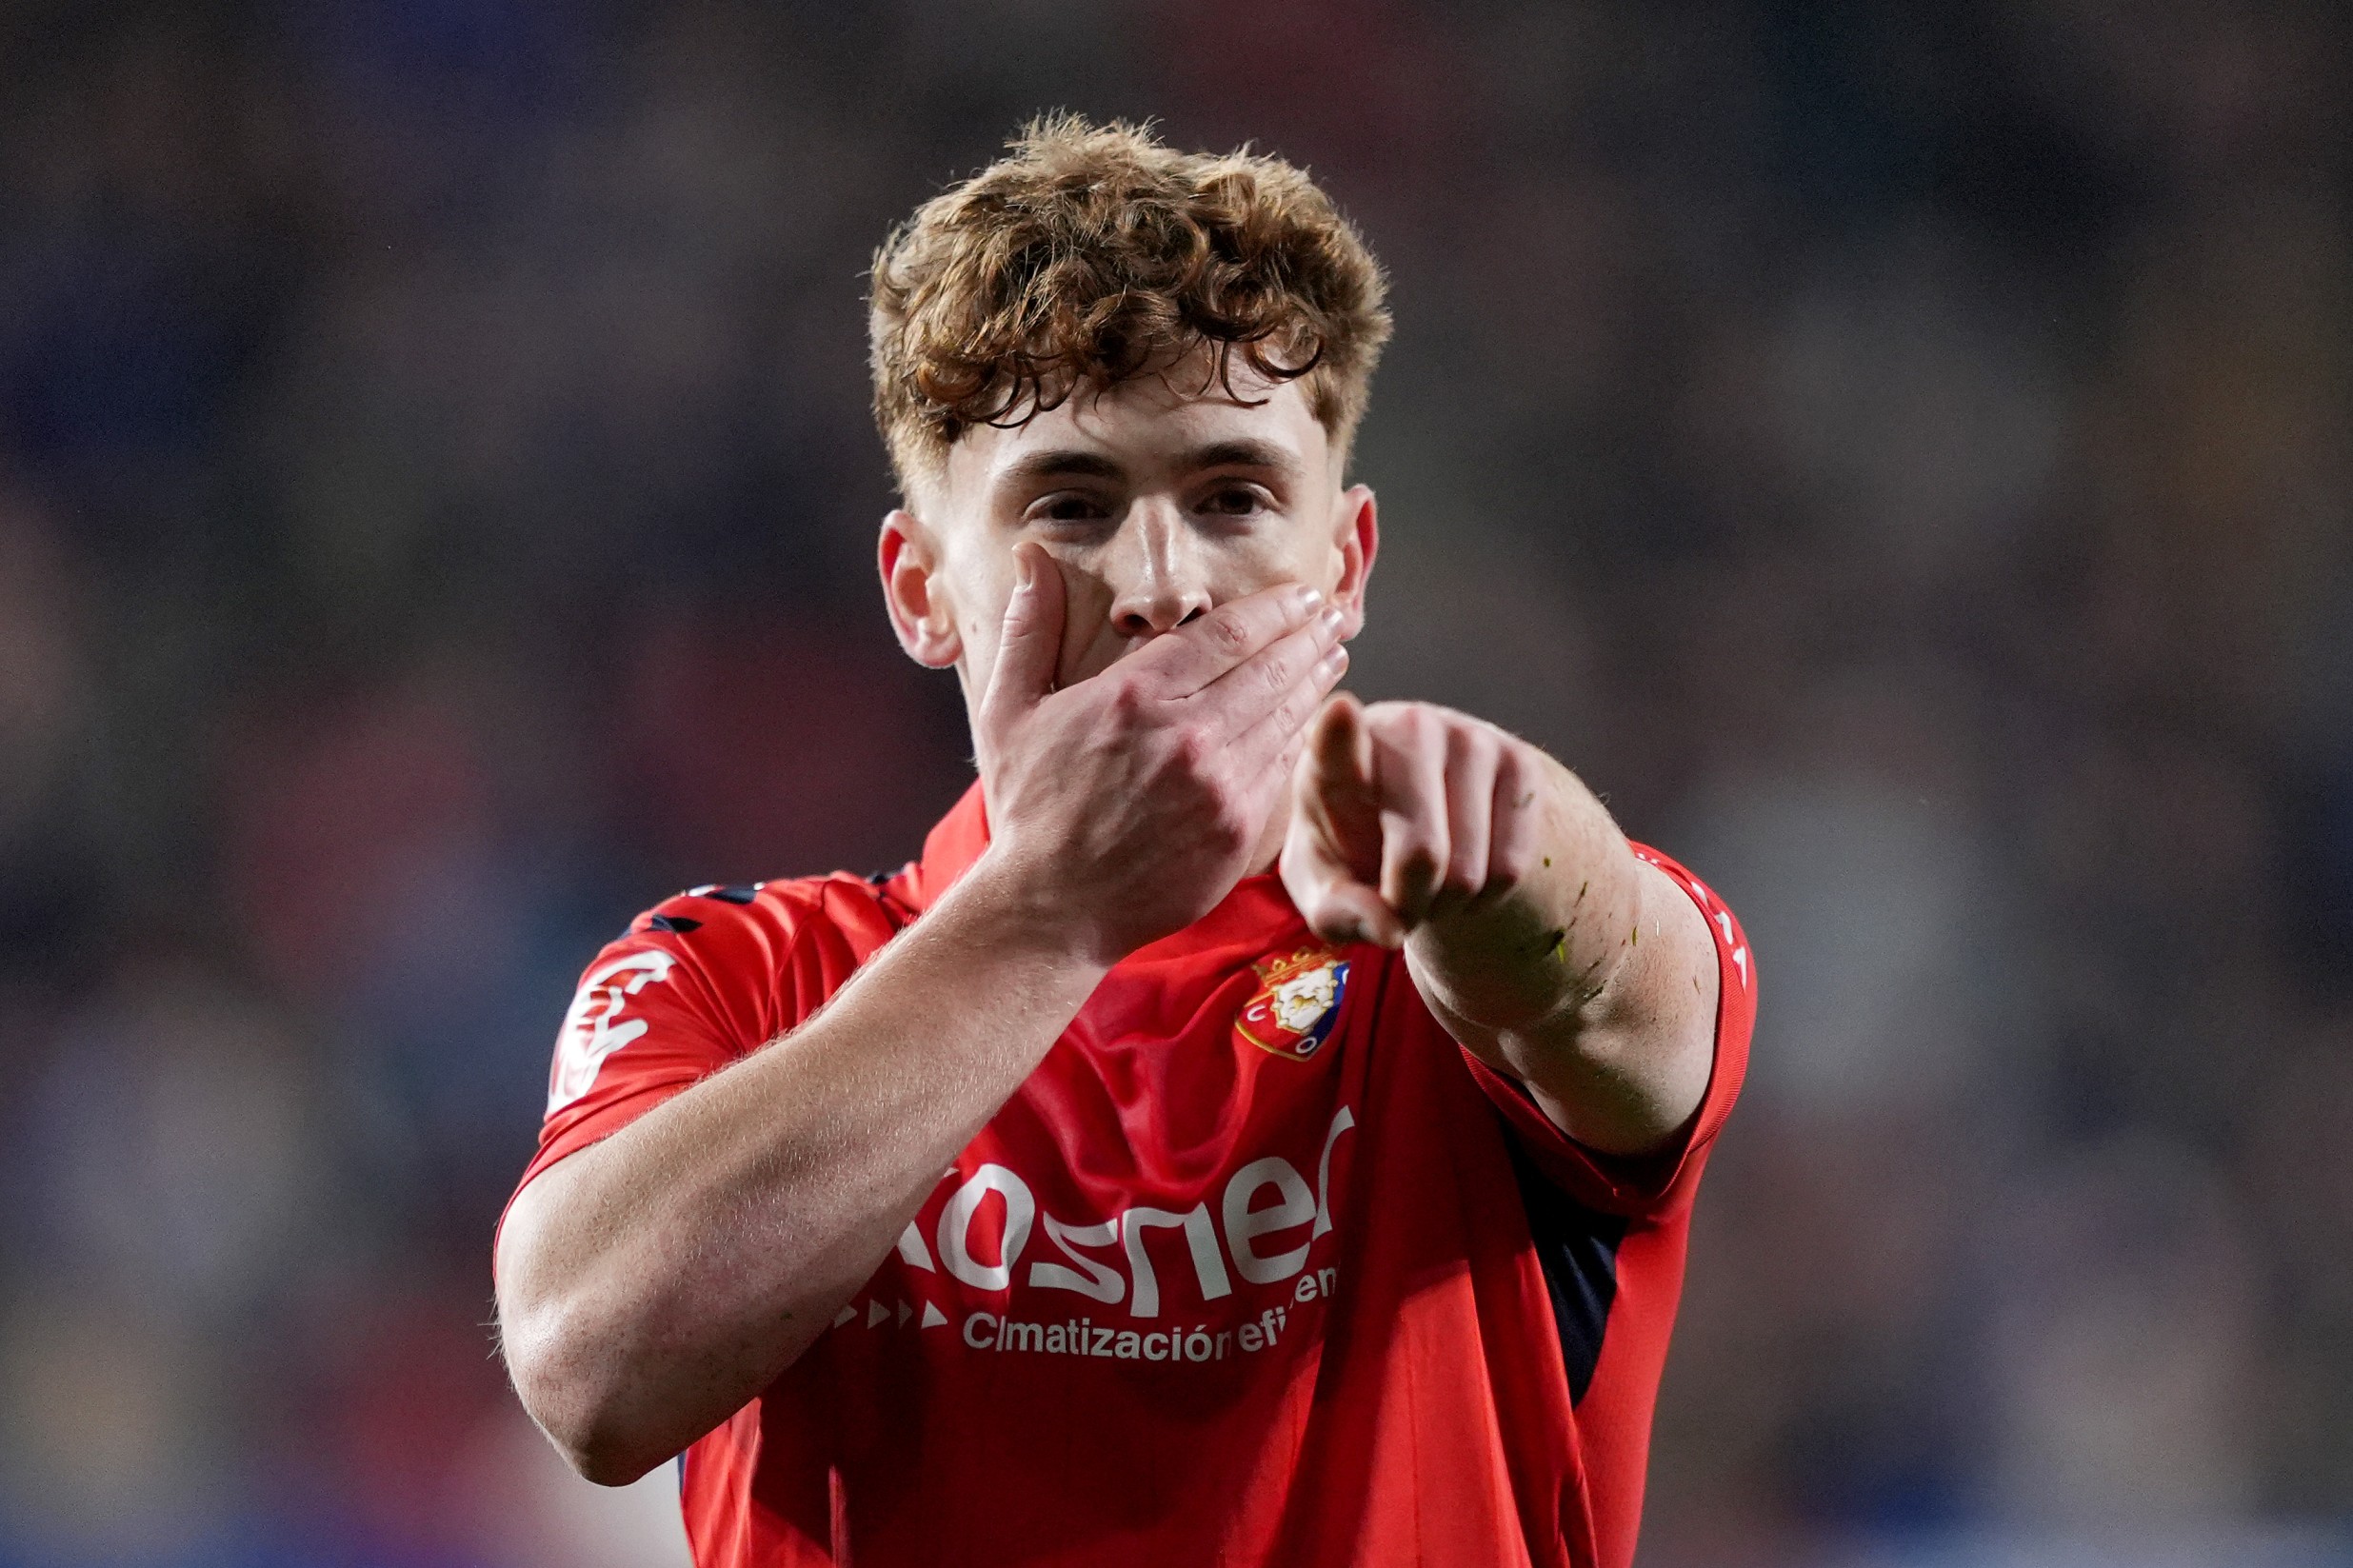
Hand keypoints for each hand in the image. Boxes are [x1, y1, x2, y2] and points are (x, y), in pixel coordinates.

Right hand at [974, 543, 1349, 964]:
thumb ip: (1029, 629)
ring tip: (1331, 654)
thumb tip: (1032, 558)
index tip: (1299, 594)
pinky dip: (1300, 735)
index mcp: (1134, 696)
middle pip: (1271, 668)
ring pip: (1286, 716)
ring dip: (1315, 680)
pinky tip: (1307, 717)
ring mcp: (1219, 786)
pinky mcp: (1238, 831)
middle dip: (1308, 636)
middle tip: (1331, 615)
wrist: (1051, 908)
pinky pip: (1282, 769)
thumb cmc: (1028, 808)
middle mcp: (1186, 735)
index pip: (1229, 633)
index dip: (1274, 608)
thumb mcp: (1008, 711)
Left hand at [1279, 695, 1543, 948]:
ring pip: (1469, 871)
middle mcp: (1405, 728)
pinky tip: (1466, 875)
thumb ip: (1340, 913)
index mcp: (1335, 755)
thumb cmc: (1354, 855)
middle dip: (1409, 904)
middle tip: (1399, 902)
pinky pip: (1511, 867)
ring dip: (1448, 905)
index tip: (1340, 710)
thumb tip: (1390, 928)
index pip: (1335, 743)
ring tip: (1428, 885)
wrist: (1417, 827)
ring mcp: (1469, 737)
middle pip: (1422, 854)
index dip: (1339, 732)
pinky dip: (1487, 897)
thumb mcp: (1326, 892)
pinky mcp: (1520, 760)